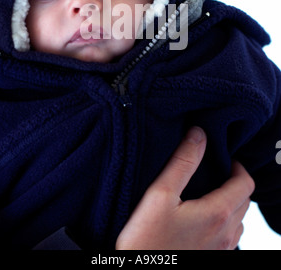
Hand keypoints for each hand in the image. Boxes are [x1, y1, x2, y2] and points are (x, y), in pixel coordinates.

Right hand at [116, 127, 254, 249]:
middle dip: (234, 182)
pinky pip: (229, 237)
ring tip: (209, 192)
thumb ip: (182, 162)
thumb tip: (199, 134)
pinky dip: (224, 222)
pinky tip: (202, 218)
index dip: (238, 167)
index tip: (222, 158)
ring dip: (230, 203)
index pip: (245, 184)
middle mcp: (225, 234)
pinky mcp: (212, 260)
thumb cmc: (146, 240)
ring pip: (238, 221)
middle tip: (215, 170)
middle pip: (244, 201)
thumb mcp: (160, 194)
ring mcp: (220, 251)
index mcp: (217, 213)